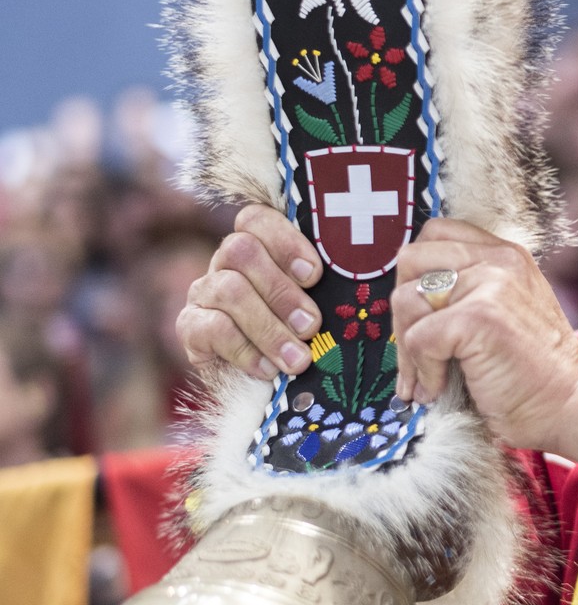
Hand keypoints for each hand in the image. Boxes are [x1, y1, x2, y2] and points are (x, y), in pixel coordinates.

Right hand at [177, 204, 323, 379]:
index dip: (285, 241)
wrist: (268, 385)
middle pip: (240, 250)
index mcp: (261, 245)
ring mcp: (204, 292)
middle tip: (311, 326)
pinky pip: (211, 328)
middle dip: (281, 291)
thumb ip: (331, 286)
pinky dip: (246, 351)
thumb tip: (360, 283)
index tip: (314, 275)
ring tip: (298, 359)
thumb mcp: (322, 304)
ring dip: (268, 327)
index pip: (257, 219)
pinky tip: (268, 369)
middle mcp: (227, 262)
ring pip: (228, 289)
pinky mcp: (189, 327)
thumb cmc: (305, 333)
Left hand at [392, 218, 577, 457]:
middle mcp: (498, 259)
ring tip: (428, 378)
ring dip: (407, 350)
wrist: (570, 405)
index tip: (420, 316)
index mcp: (505, 254)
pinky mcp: (479, 317)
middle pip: (410, 259)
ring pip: (406, 300)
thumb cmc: (533, 371)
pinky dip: (423, 373)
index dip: (415, 275)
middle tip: (415, 351)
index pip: (435, 232)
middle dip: (402, 312)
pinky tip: (440, 388)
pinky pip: (418, 339)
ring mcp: (490, 284)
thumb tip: (407, 296)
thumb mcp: (507, 311)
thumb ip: (470, 289)